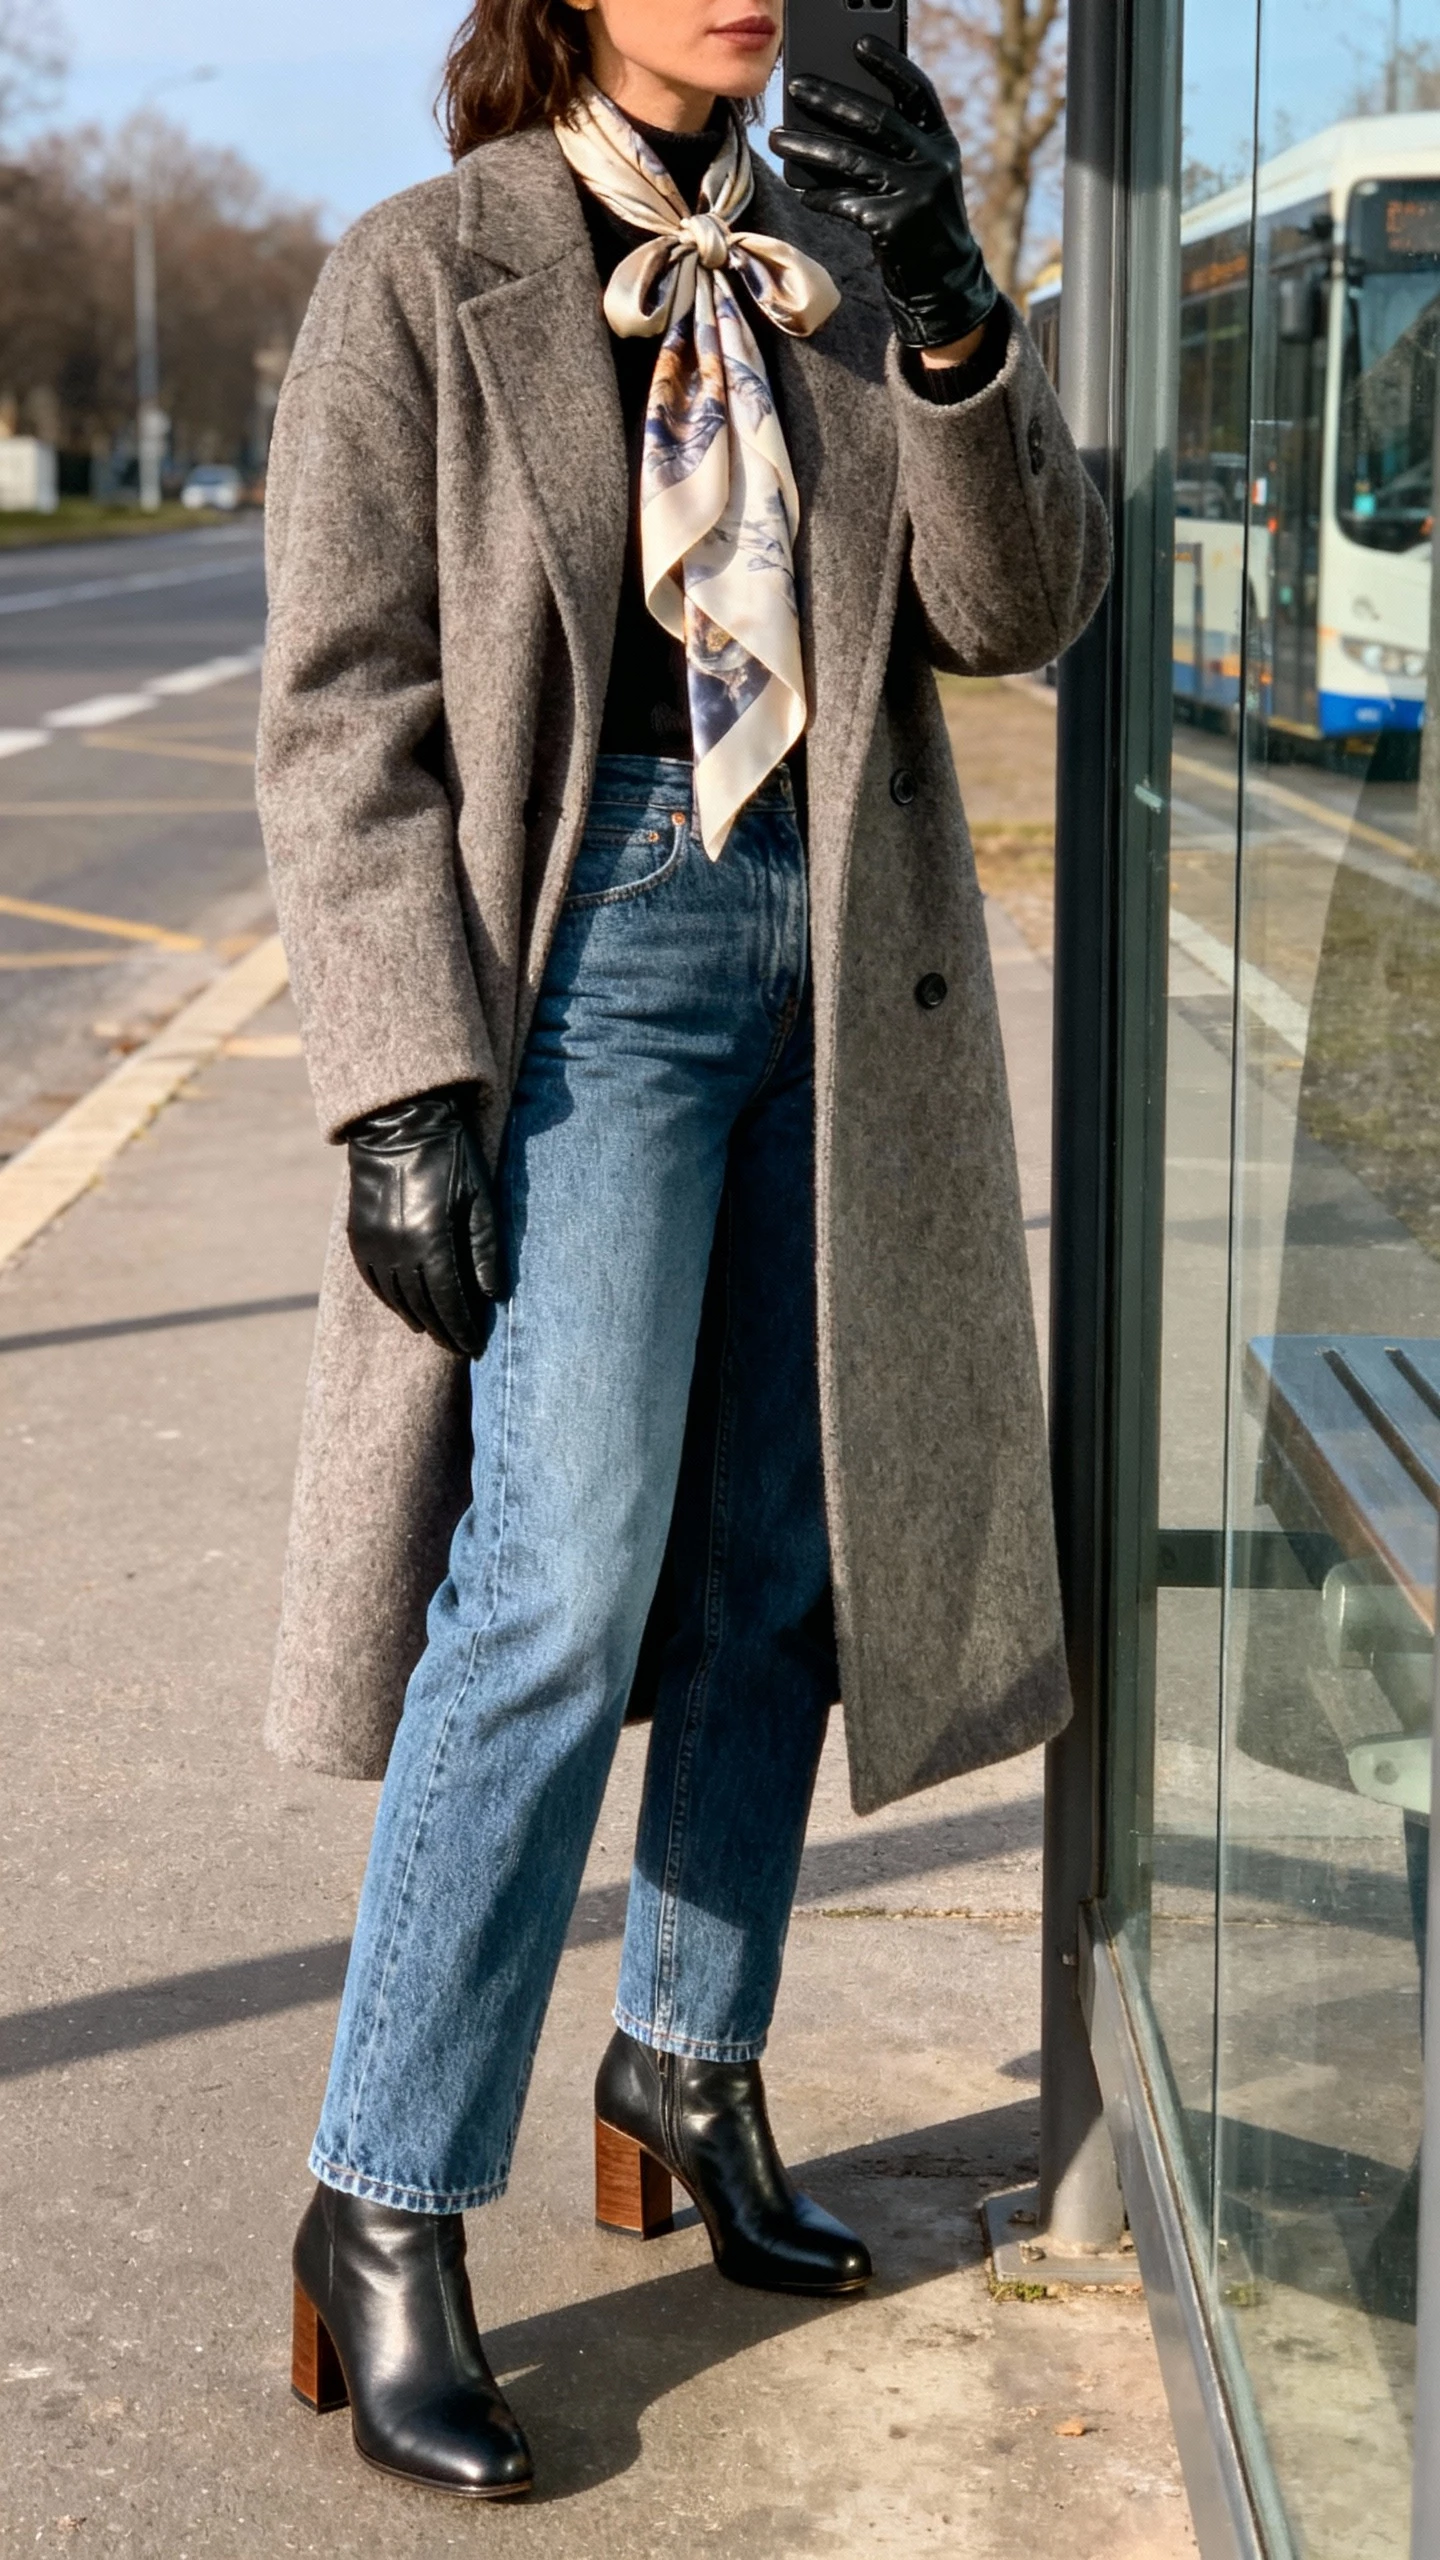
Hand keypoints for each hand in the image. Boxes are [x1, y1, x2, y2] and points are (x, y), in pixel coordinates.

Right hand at [345, 1084, 504, 1360]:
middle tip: (460, 1349)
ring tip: (436, 1334)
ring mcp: (374, 1244)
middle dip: (443, 1331)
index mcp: (432, 1239)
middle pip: (422, 1307)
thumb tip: (492, 1296)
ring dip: (418, 1321)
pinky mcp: (358, 1236)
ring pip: (396, 1299)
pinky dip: (392, 1301)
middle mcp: (398, 1248)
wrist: (399, 1123)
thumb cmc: (451, 1156)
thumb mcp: (480, 1198)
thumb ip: (486, 1249)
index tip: (475, 1348)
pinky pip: (374, 1282)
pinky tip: (406, 1309)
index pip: (449, 1301)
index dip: (463, 1329)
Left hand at [771, 36, 996, 352]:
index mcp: (941, 141)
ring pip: (852, 160)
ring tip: (778, 137)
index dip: (889, 63)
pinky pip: (847, 202)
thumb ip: (895, 148)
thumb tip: (837, 115)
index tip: (858, 41)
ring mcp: (916, 194)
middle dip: (831, 99)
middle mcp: (933, 162)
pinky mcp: (895, 226)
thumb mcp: (921, 177)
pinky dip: (821, 196)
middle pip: (876, 119)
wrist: (945, 283)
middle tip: (795, 85)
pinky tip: (802, 191)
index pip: (917, 90)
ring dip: (809, 147)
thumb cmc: (921, 223)